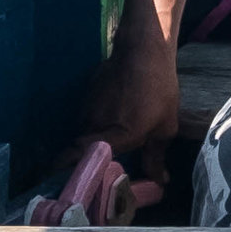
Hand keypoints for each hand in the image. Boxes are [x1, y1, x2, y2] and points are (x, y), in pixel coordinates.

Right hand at [75, 30, 179, 187]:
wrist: (143, 49)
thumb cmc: (159, 89)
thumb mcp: (165, 125)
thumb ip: (156, 156)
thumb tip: (160, 181)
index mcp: (114, 136)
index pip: (79, 159)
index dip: (68, 171)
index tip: (64, 183)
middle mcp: (94, 125)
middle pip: (82, 150)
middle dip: (86, 159)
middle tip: (97, 167)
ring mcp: (86, 108)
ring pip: (85, 132)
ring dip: (94, 137)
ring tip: (110, 138)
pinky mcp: (86, 95)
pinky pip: (87, 116)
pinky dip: (96, 120)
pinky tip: (112, 114)